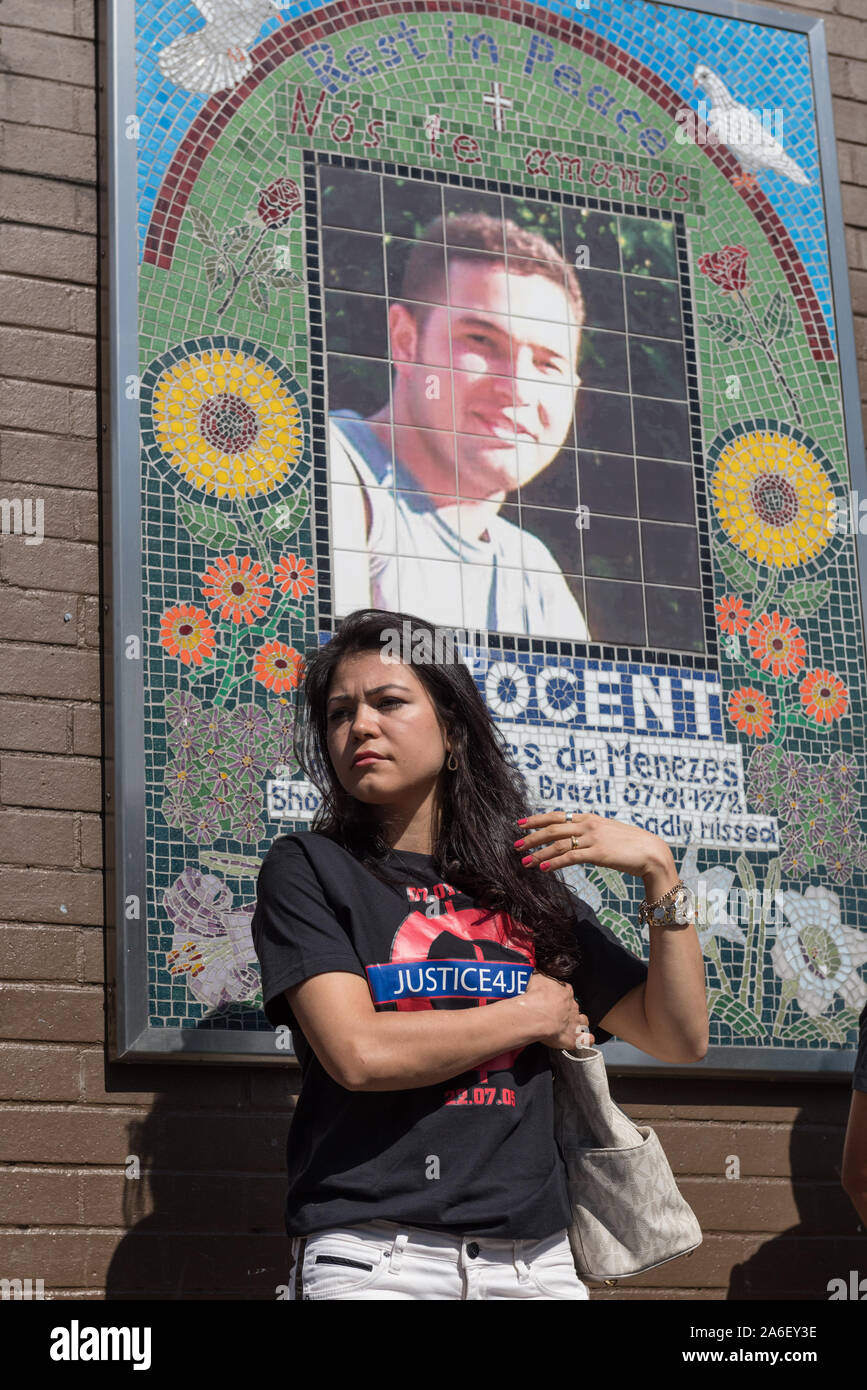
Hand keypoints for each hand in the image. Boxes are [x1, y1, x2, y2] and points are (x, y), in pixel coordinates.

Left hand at [513, 810, 670, 878]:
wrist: (651, 852)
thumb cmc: (630, 844)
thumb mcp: (607, 833)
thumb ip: (590, 833)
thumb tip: (575, 838)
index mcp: (589, 818)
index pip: (557, 816)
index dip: (537, 819)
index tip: (521, 823)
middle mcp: (588, 825)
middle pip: (552, 829)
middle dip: (532, 837)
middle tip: (516, 845)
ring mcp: (592, 838)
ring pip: (558, 844)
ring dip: (539, 853)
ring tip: (524, 861)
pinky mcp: (598, 853)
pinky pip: (570, 858)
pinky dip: (554, 862)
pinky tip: (542, 868)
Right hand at [521, 971, 594, 1049]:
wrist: (536, 1016)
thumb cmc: (535, 999)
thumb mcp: (535, 979)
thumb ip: (538, 978)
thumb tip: (536, 976)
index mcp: (564, 992)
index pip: (567, 990)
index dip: (561, 994)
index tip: (554, 997)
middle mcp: (572, 1007)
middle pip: (574, 1006)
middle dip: (568, 1010)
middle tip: (556, 1014)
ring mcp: (575, 1023)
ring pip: (584, 1021)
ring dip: (581, 1023)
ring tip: (573, 1026)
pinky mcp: (574, 1038)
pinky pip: (586, 1040)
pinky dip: (586, 1040)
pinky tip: (583, 1040)